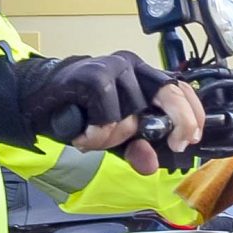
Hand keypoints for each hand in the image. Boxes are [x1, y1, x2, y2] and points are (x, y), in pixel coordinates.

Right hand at [77, 76, 203, 175]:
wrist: (39, 101)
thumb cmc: (81, 114)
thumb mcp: (116, 138)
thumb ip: (137, 149)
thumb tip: (151, 165)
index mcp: (143, 78)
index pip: (181, 89)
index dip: (193, 114)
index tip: (192, 139)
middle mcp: (133, 67)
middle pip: (170, 93)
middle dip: (180, 122)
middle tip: (173, 145)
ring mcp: (114, 67)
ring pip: (134, 112)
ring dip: (115, 136)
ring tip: (94, 138)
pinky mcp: (93, 75)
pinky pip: (110, 113)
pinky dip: (99, 132)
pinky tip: (84, 136)